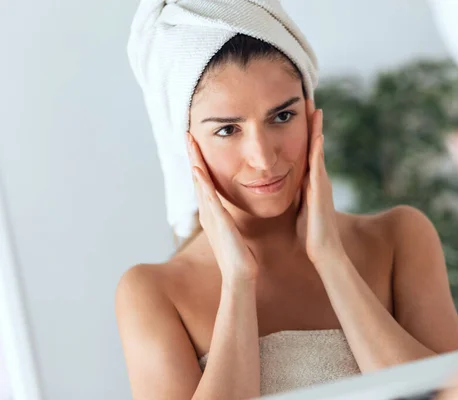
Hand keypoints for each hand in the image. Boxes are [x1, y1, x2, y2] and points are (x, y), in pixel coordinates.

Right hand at [186, 132, 258, 282]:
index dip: (199, 162)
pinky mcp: (218, 223)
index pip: (205, 183)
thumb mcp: (233, 231)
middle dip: (193, 156)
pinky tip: (199, 170)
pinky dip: (203, 184)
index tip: (197, 144)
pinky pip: (209, 199)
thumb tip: (231, 211)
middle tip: (187, 134)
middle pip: (198, 178)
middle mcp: (208, 212)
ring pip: (200, 184)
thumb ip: (230, 219)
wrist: (240, 276)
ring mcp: (211, 217)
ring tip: (190, 143)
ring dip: (195, 163)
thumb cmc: (240, 256)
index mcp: (213, 213)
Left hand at [296, 101, 345, 265]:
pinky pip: (317, 165)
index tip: (301, 115)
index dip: (306, 133)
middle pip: (314, 144)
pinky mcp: (319, 190)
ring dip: (316, 129)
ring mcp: (321, 183)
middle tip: (310, 99)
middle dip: (313, 123)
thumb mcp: (300, 209)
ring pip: (317, 149)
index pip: (307, 152)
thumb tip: (288, 187)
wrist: (324, 251)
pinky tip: (316, 134)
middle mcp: (318, 178)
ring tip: (315, 108)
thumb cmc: (311, 234)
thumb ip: (298, 196)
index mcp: (311, 182)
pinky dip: (317, 149)